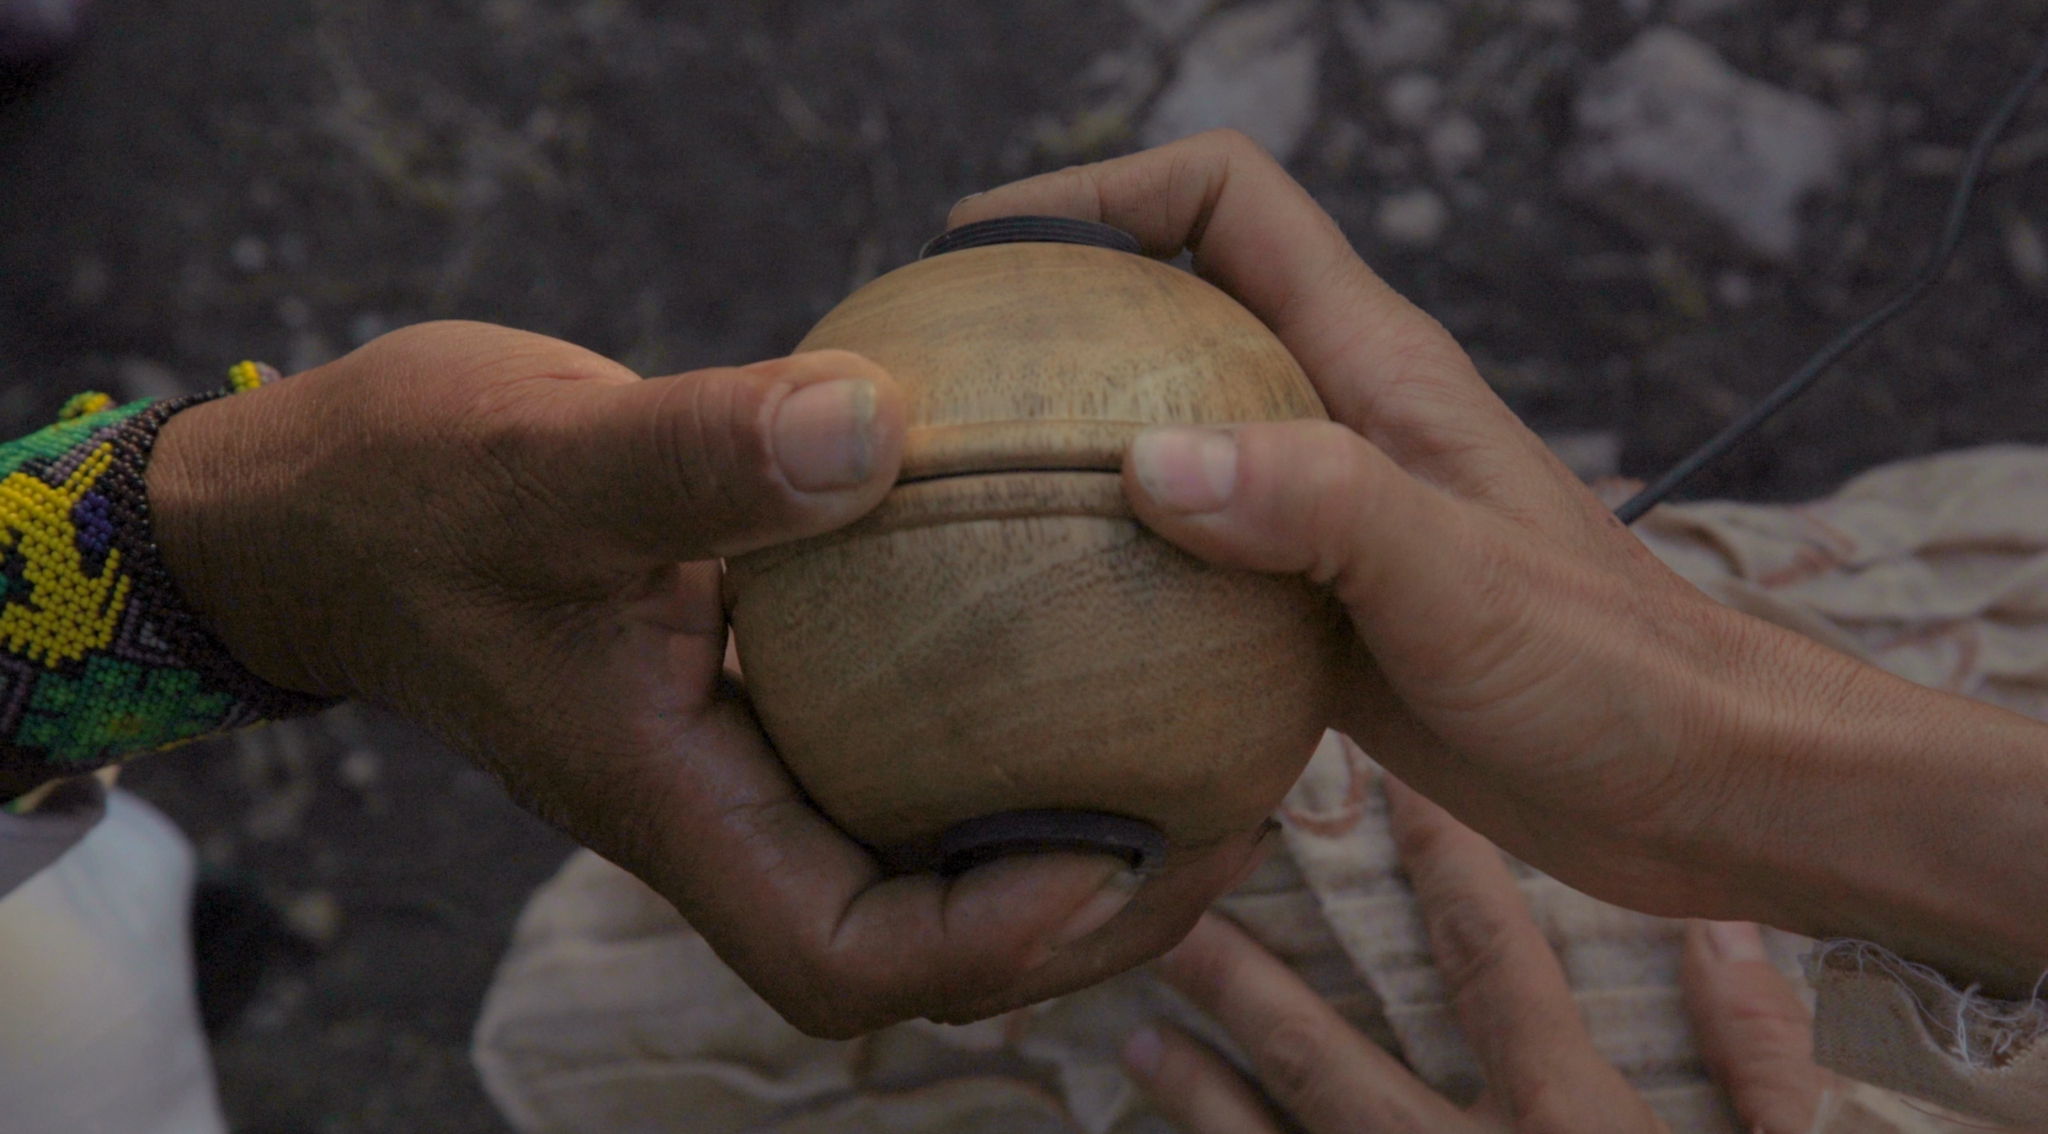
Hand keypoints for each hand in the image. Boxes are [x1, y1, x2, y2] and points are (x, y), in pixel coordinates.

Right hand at [143, 320, 1269, 1035]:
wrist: (330, 508)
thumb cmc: (407, 493)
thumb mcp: (543, 460)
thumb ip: (696, 457)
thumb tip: (876, 426)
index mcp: (672, 805)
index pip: (847, 953)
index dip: (995, 944)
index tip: (1124, 854)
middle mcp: (722, 810)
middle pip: (922, 940)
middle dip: (1079, 916)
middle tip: (1226, 817)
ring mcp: (740, 763)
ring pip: (921, 850)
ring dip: (1061, 832)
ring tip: (1199, 748)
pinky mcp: (754, 700)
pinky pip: (898, 748)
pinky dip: (997, 727)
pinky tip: (1085, 638)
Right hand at [953, 132, 2047, 990]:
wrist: (1694, 782)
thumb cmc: (1609, 668)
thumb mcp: (1456, 577)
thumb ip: (1314, 503)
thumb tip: (1147, 458)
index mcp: (1374, 364)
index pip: (1230, 200)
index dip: (1104, 192)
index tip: (985, 247)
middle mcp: (1339, 417)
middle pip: (1175, 307)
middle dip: (1060, 314)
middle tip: (943, 377)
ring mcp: (1325, 514)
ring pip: (1172, 433)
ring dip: (1076, 447)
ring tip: (963, 498)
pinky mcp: (1317, 609)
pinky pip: (1191, 557)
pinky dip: (1117, 566)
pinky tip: (1051, 623)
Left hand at [1122, 778, 1839, 1133]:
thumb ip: (1769, 1064)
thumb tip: (1717, 925)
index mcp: (1572, 1133)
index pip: (1493, 963)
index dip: (1441, 865)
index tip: (1384, 784)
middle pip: (1329, 1062)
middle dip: (1248, 983)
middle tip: (1170, 914)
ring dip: (1203, 1100)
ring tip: (1137, 1038)